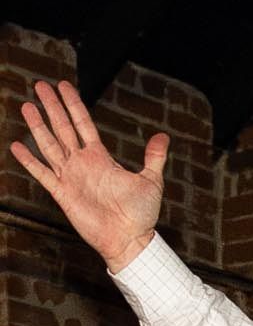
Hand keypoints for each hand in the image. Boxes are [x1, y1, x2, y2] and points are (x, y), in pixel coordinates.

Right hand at [9, 80, 168, 271]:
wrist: (129, 240)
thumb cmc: (140, 214)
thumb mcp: (151, 181)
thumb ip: (154, 157)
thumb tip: (163, 136)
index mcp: (101, 157)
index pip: (83, 123)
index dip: (73, 104)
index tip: (63, 85)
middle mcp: (82, 163)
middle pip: (62, 127)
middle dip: (51, 106)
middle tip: (39, 85)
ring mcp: (70, 177)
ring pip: (49, 145)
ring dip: (37, 126)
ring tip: (27, 106)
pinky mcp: (62, 193)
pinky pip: (42, 173)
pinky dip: (29, 161)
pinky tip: (16, 146)